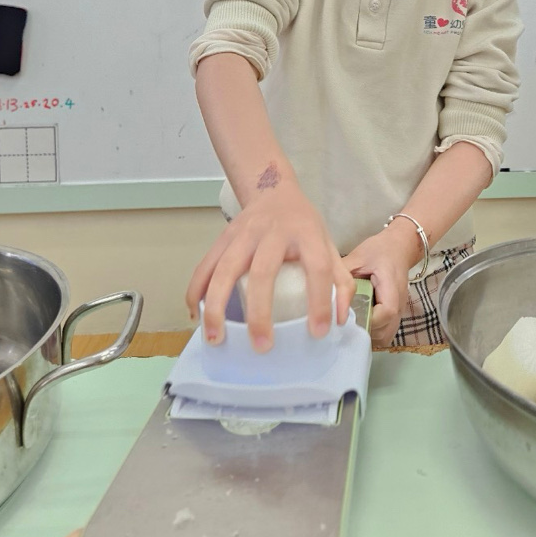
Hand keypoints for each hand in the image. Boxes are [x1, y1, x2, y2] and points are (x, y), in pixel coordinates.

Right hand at [186, 179, 354, 351]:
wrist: (273, 190)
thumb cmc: (303, 226)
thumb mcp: (328, 245)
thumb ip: (340, 281)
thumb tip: (339, 321)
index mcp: (306, 234)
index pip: (316, 267)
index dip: (319, 301)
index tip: (317, 332)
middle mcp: (273, 231)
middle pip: (262, 272)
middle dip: (259, 312)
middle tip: (261, 346)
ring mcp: (243, 233)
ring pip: (225, 269)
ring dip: (216, 306)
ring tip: (215, 338)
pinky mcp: (222, 237)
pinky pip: (205, 265)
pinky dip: (196, 291)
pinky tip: (195, 316)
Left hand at [342, 223, 418, 346]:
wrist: (399, 247)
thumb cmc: (379, 250)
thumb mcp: (358, 256)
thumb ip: (343, 273)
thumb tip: (324, 290)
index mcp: (391, 286)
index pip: (386, 312)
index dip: (366, 319)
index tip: (347, 317)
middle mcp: (399, 302)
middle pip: (385, 331)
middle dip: (364, 331)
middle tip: (344, 322)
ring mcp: (400, 310)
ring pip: (386, 336)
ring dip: (369, 335)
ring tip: (351, 324)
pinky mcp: (396, 314)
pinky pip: (386, 332)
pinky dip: (374, 333)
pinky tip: (360, 323)